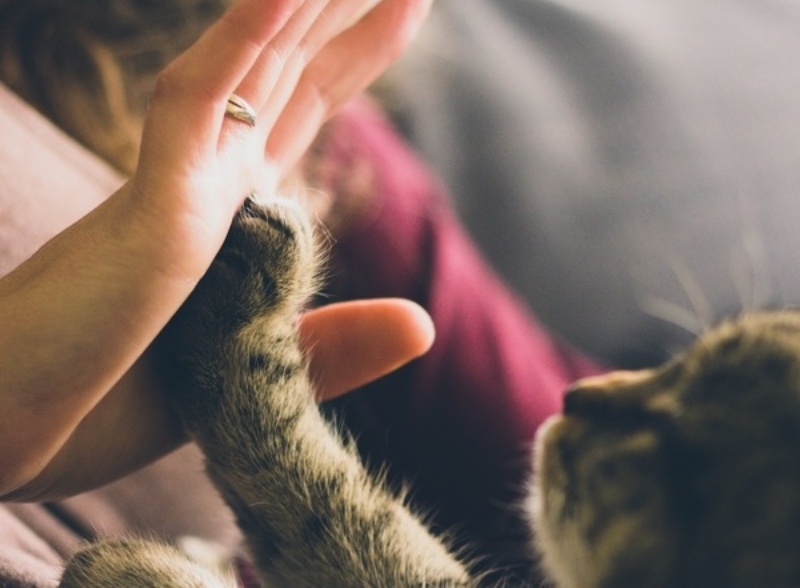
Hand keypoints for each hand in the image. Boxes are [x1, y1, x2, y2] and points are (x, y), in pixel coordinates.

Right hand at [0, 0, 430, 499]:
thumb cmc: (107, 408)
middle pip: (291, 68)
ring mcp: (180, 187)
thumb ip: (336, 346)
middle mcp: (208, 181)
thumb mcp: (253, 376)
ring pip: (255, 64)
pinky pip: (199, 106)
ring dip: (306, 1)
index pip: (301, 105)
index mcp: (231, 211)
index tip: (403, 4)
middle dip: (345, 8)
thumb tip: (424, 324)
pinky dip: (242, 42)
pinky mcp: (150, 210)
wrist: (12, 438)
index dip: (354, 51)